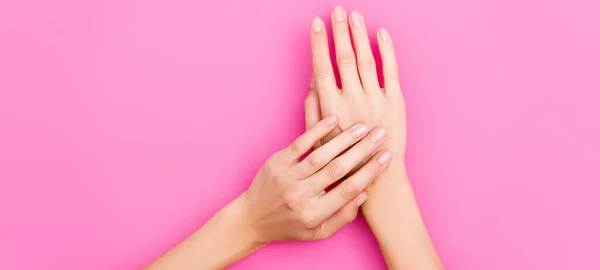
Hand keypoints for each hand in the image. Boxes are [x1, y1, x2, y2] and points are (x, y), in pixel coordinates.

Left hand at [238, 116, 391, 242]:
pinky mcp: (276, 162)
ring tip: (363, 127)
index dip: (370, 172)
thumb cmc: (289, 226)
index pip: (348, 190)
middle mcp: (300, 196)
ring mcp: (286, 177)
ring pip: (321, 154)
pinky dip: (317, 131)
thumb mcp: (318, 232)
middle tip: (381, 134)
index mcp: (313, 214)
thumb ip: (343, 216)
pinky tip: (334, 120)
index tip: (387, 157)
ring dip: (344, 139)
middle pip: (338, 169)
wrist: (251, 219)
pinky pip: (299, 144)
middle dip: (363, 150)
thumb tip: (364, 193)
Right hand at [307, 7, 405, 161]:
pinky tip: (381, 34)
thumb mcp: (320, 139)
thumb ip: (313, 109)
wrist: (379, 178)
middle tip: (337, 11)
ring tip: (354, 16)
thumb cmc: (345, 161)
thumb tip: (312, 82)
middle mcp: (352, 99)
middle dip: (339, 30)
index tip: (315, 24)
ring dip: (359, 35)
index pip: (321, 66)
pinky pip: (391, 70)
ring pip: (365, 59)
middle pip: (343, 56)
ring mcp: (376, 99)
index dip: (318, 43)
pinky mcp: (395, 102)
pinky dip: (386, 50)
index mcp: (331, 106)